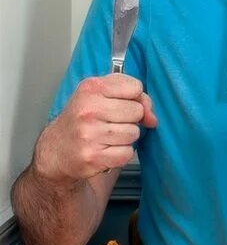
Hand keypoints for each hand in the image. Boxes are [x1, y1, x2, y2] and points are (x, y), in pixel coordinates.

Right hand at [34, 74, 157, 182]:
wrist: (56, 149)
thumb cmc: (82, 119)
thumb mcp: (101, 95)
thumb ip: (133, 96)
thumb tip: (152, 117)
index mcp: (90, 88)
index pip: (135, 87)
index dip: (134, 97)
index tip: (120, 103)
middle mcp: (88, 110)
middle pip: (137, 111)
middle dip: (130, 118)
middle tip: (110, 122)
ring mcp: (89, 134)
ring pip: (133, 133)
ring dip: (125, 137)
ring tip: (106, 136)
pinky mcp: (93, 157)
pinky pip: (127, 153)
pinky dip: (120, 153)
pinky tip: (105, 149)